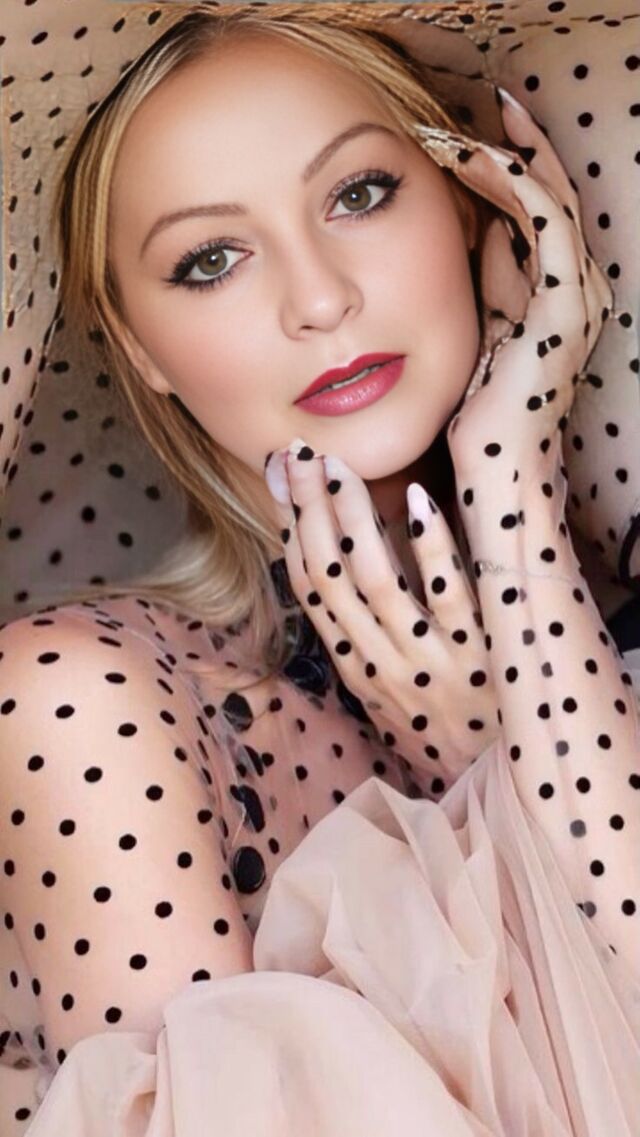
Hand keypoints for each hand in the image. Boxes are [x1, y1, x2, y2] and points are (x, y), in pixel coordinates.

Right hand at [264, 440, 498, 789]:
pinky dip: (429, 546)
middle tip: (300, 453)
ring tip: (338, 467)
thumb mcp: (387, 695)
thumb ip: (363, 640)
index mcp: (356, 668)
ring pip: (373, 580)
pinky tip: (417, 500)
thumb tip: (340, 581)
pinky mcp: (475, 655)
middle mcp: (380, 663)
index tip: (281, 481)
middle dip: (309, 511)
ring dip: (350, 518)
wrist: (494, 784)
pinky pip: (446, 595)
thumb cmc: (440, 731)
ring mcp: (426, 659)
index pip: (309, 590)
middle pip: (330, 577)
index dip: (290, 531)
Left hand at [444, 88, 612, 486]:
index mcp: (564, 297)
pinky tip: (477, 162)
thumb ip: (495, 282)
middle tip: (476, 115)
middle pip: (554, 198)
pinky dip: (513, 186)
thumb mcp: (488, 328)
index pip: (543, 215)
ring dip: (507, 160)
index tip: (472, 136)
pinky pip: (545, 225)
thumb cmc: (485, 410)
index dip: (514, 170)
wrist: (498, 465)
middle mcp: (582, 291)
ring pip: (550, 201)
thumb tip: (485, 231)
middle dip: (516, 151)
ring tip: (462, 135)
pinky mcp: (564, 307)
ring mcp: (579, 298)